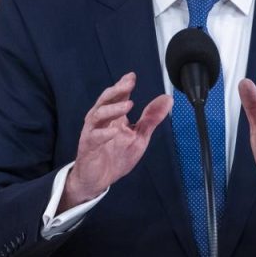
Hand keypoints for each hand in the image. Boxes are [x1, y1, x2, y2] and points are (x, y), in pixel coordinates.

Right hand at [61, 73, 172, 210]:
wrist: (97, 180)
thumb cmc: (116, 157)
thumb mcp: (139, 137)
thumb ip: (151, 119)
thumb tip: (167, 99)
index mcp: (113, 117)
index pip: (117, 96)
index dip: (124, 85)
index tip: (132, 76)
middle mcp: (101, 121)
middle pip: (105, 100)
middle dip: (117, 90)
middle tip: (129, 84)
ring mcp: (93, 132)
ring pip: (98, 115)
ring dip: (113, 109)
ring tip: (128, 105)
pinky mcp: (88, 147)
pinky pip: (94, 137)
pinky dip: (104, 133)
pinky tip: (114, 130)